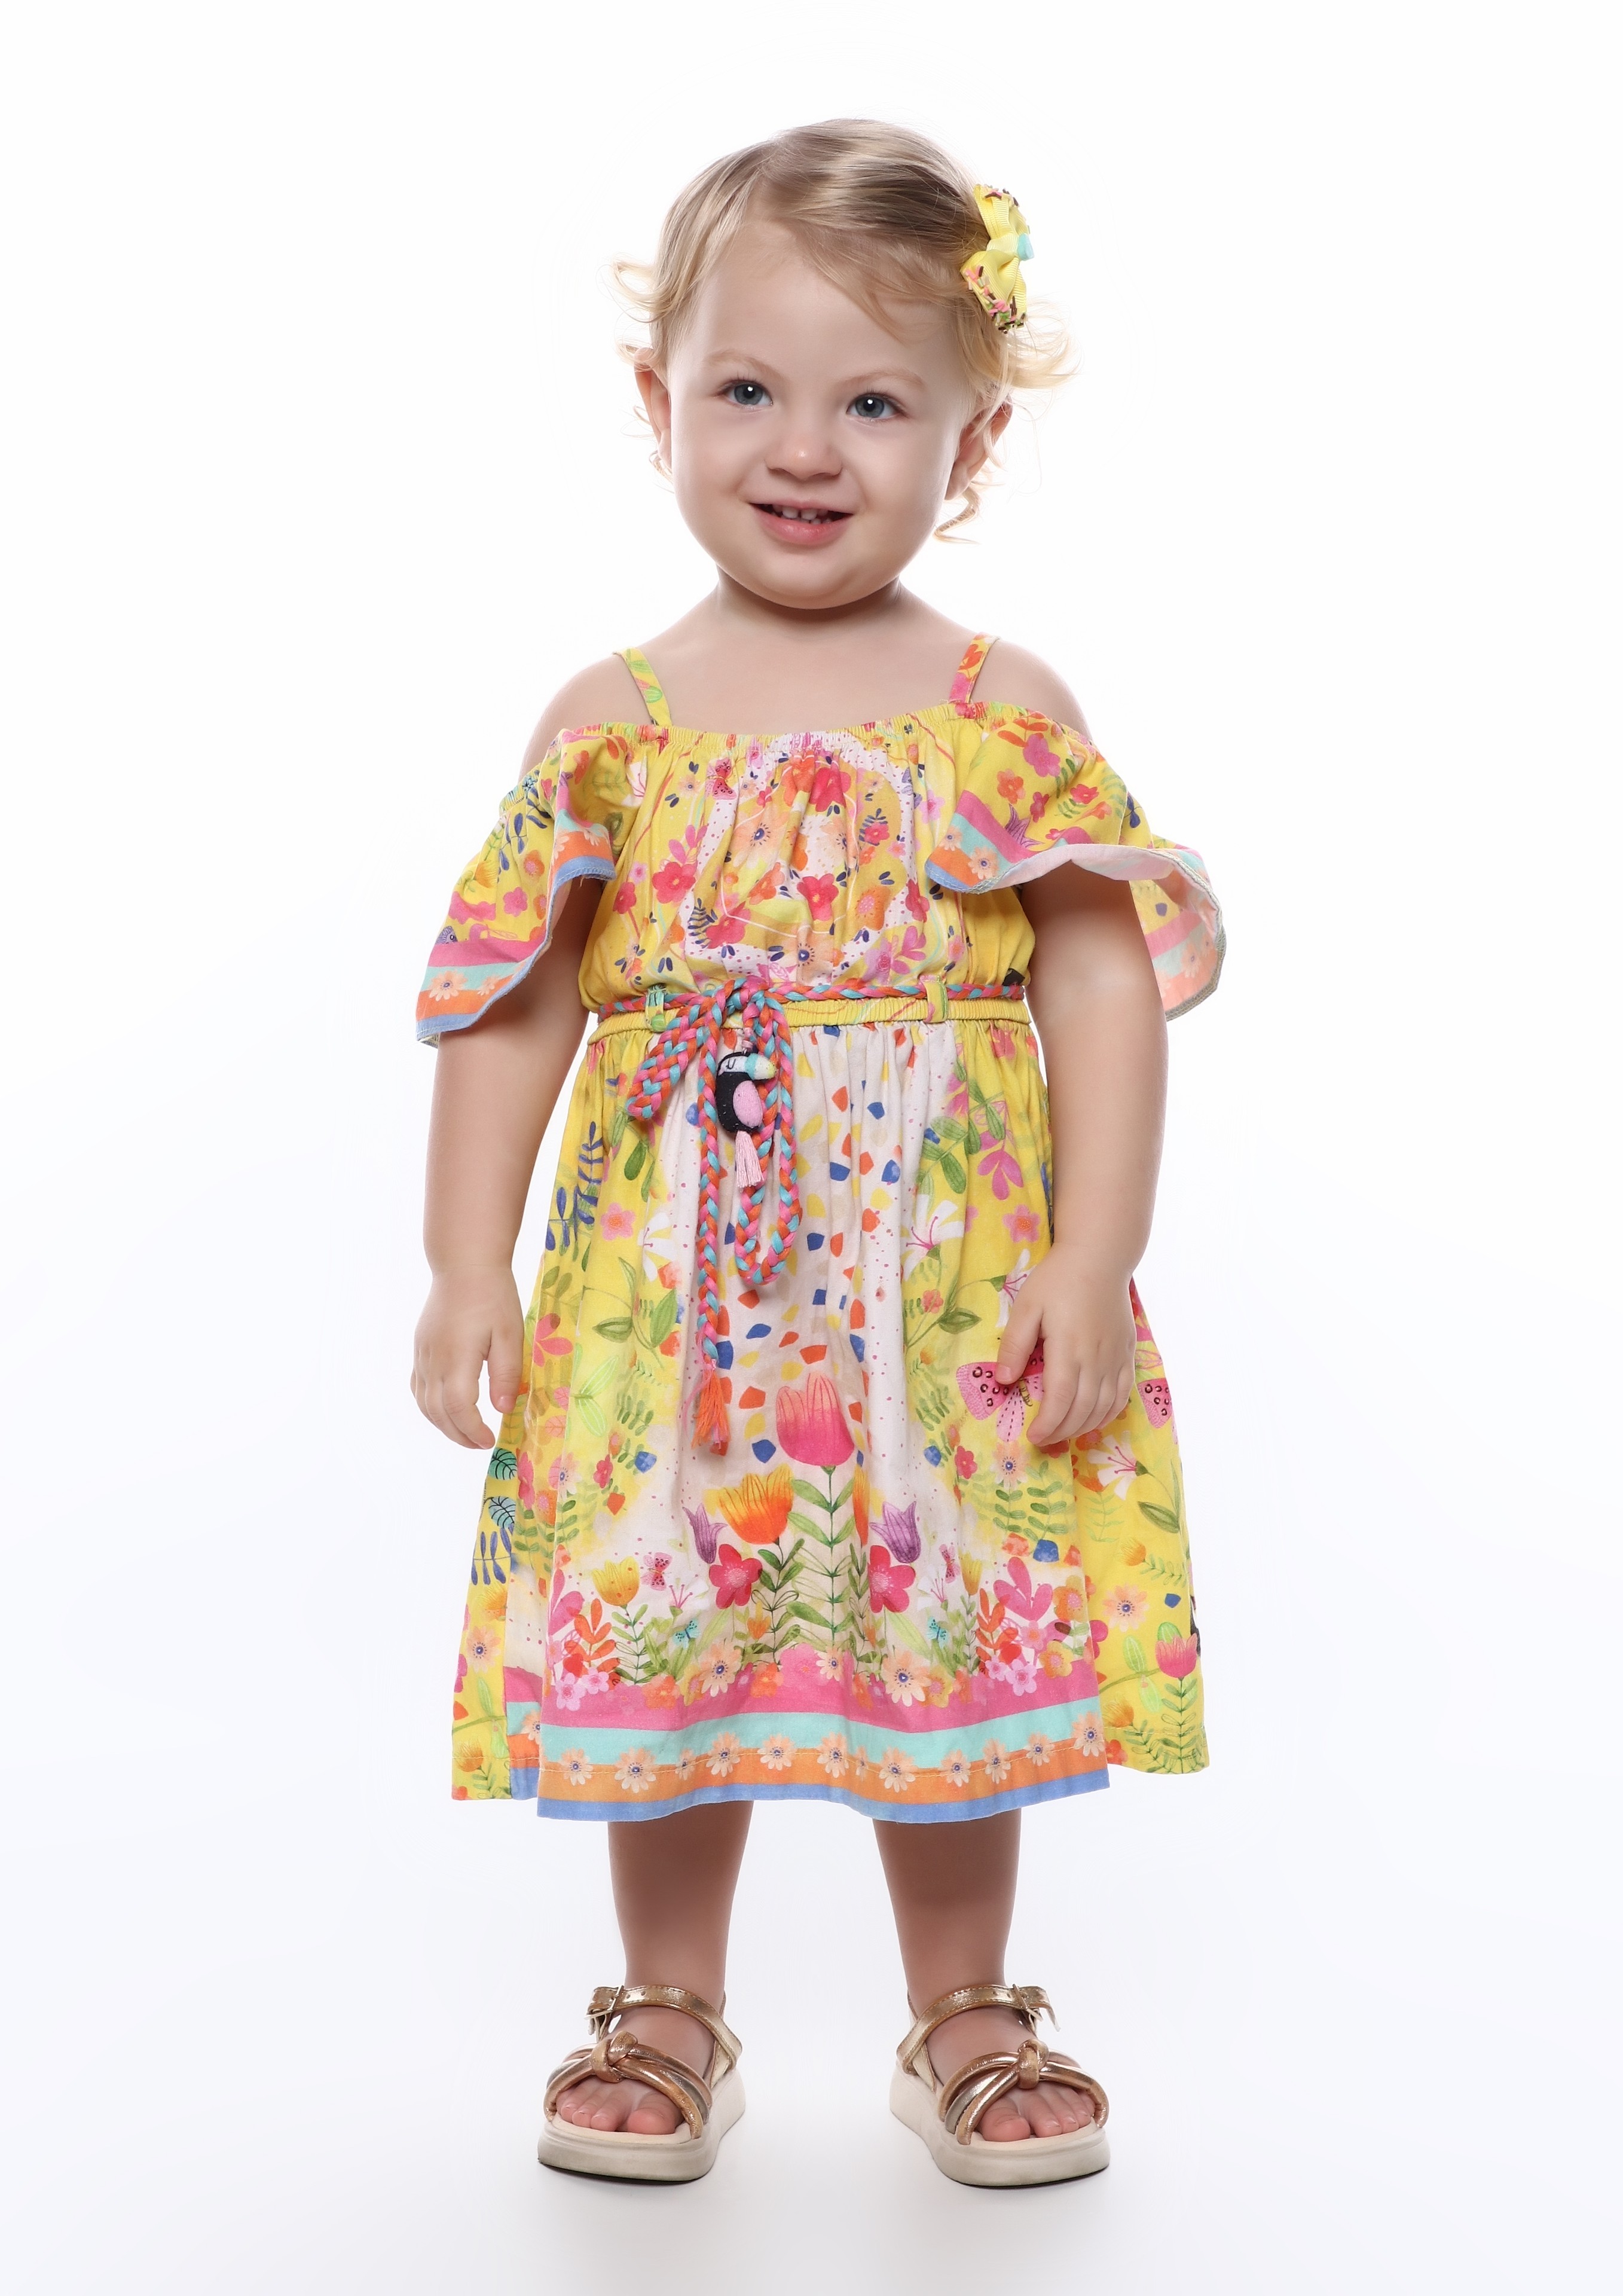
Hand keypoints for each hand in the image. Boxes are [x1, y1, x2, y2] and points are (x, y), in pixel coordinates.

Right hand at [412, 1267, 523, 1447]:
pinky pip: (418, 1387)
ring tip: (466, 1433)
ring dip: (443, 1424)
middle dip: (459, 1434)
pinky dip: (430, 1406)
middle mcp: (433, 1360)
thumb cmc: (492, 1295)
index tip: (490, 1440)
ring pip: (424, 1403)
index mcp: (456, 1358)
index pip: (458, 1408)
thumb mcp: (510, 1334)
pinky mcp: (420, 1348)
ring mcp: (423, 1354)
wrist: (464, 1264)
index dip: (472, 1430)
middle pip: (437, 1412)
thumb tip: (502, 1409)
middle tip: (480, 1444)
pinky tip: (446, 1409)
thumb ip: (505, 1373)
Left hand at [996, 1245, 1134, 1447]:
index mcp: (1069, 1348)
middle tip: (1043, 1439)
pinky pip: (1123, 1394)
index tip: (1033, 1437)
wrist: (1099, 1258)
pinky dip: (1109, 1413)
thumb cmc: (1058, 1280)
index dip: (1048, 1425)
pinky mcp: (1127, 1353)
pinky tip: (1093, 1418)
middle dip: (1062, 1431)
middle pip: (1082, 1410)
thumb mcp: (1026, 1306)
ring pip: (1104, 1407)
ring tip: (1063, 1432)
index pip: (1060, 1400)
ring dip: (1084, 1427)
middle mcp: (1096, 1358)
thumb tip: (1003, 1381)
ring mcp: (1116, 1357)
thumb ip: (1015, 1345)